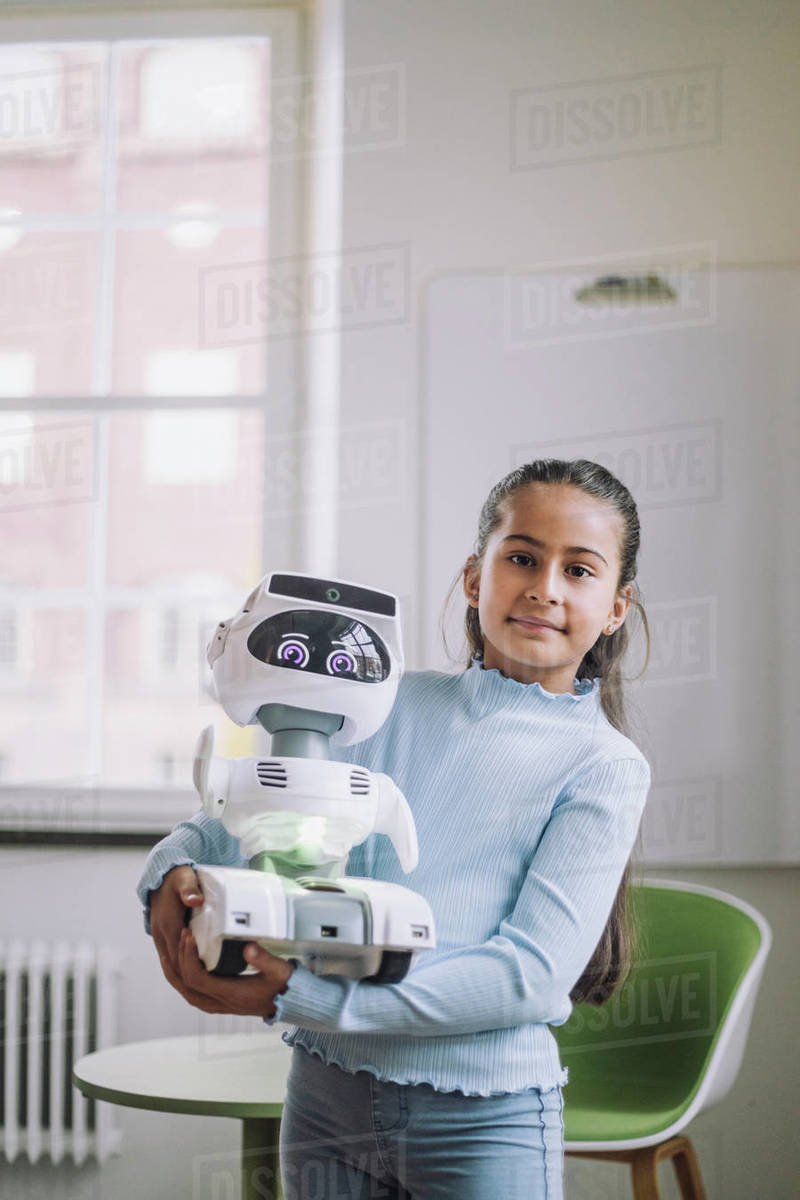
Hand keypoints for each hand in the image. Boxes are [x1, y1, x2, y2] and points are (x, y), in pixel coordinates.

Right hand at [149, 865, 206, 1002]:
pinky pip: (170, 957)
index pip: (178, 954)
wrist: (162, 874)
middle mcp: (161, 934)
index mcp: (167, 925)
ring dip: (185, 975)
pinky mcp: (163, 936)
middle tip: (212, 988)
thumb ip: (190, 889)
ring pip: (170, 963)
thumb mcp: (185, 879)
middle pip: (174, 964)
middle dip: (190, 977)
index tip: (210, 976)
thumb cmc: (177, 877)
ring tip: (206, 986)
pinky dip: (181, 966)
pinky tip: (197, 972)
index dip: (192, 966)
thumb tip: (195, 900)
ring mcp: (160, 936)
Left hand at [176, 928, 294, 1016]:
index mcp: (231, 994)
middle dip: (179, 960)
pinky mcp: (222, 1003)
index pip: (197, 978)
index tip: (189, 935)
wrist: (292, 1004)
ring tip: (168, 953)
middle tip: (181, 935)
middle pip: (187, 986)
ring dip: (176, 973)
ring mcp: (220, 1005)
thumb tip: (246, 946)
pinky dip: (183, 981)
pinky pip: (194, 994)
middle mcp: (222, 1003)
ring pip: (187, 993)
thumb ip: (264, 959)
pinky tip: (183, 968)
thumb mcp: (279, 970)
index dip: (188, 957)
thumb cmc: (286, 986)